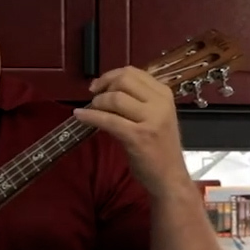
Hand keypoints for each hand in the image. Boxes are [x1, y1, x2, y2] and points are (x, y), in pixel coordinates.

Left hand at [73, 66, 189, 193]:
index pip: (134, 72)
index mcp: (165, 95)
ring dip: (97, 103)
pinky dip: (90, 116)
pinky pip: (108, 120)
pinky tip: (80, 116)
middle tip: (94, 97)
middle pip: (124, 80)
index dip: (111, 76)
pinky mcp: (138, 136)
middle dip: (104, 85)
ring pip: (115, 98)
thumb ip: (139, 100)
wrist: (170, 177)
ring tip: (91, 110)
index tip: (99, 86)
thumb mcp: (156, 116)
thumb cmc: (160, 148)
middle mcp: (160, 103)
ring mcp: (151, 120)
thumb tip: (108, 88)